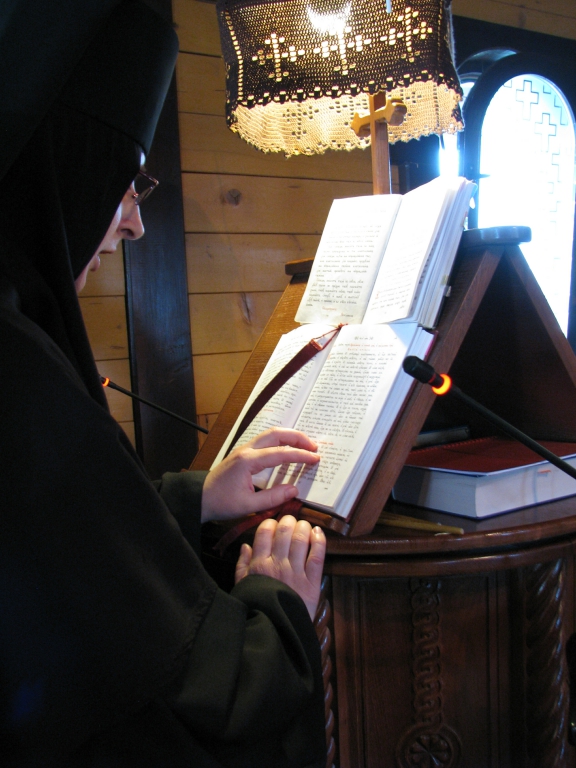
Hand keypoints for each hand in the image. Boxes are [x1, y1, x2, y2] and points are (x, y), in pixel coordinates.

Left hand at [201, 428, 319, 523]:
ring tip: (305, 445)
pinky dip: (280, 441)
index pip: (280, 453)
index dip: (300, 455)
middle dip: (297, 437)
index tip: (315, 458)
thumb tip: (295, 490)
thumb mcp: (248, 505)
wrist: (199, 498)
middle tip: (314, 446)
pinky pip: (265, 441)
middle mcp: (246, 450)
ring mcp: (244, 450)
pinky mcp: (243, 454)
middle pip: (276, 434)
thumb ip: (273, 498)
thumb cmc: (221, 503)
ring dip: (289, 437)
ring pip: (270, 434)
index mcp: (248, 461)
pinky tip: (288, 449)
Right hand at [235, 515, 325, 619]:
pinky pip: (317, 556)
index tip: (273, 523)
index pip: (264, 533)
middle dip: (288, 521)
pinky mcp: (312, 583)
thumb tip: (246, 545)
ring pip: (301, 540)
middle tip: (290, 520)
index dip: (270, 523)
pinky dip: (319, 541)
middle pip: (284, 532)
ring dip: (303, 527)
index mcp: (259, 565)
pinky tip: (317, 533)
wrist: (274, 633)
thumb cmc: (256, 608)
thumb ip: (242, 565)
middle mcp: (278, 565)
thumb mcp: (242, 587)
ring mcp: (296, 573)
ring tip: (303, 525)